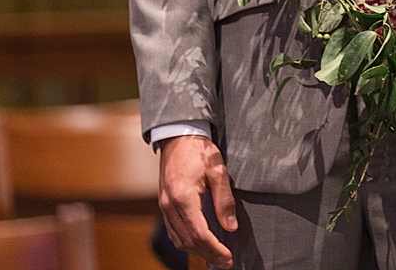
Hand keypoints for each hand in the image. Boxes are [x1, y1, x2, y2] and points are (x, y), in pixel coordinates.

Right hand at [158, 135, 237, 268]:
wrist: (178, 137)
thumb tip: (231, 226)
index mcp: (183, 198)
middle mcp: (170, 206)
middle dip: (208, 254)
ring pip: (178, 239)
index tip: (228, 256)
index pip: (198, 234)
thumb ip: (224, 200)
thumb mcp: (218, 172)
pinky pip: (173, 231)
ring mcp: (164, 207)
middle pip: (187, 241)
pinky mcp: (164, 205)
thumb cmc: (200, 152)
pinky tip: (200, 245)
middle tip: (226, 261)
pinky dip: (186, 242)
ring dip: (197, 251)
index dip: (214, 249)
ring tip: (216, 256)